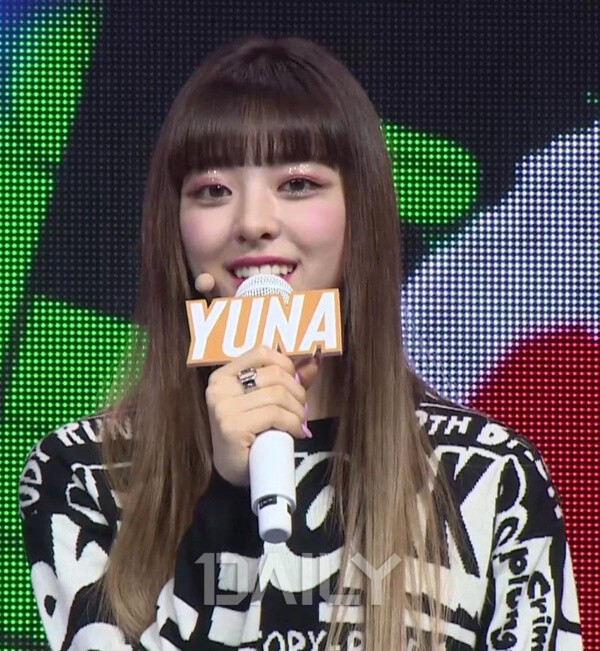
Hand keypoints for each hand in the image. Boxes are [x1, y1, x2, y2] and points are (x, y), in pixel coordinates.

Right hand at [206, 345, 319, 485]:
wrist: (236, 471)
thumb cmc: (252, 434)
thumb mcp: (268, 402)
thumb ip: (289, 380)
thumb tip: (314, 361)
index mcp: (223, 376)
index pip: (261, 352)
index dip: (286, 364)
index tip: (295, 382)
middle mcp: (218, 388)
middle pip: (273, 375)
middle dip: (297, 392)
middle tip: (302, 409)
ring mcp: (223, 408)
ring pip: (277, 395)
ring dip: (297, 410)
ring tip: (299, 422)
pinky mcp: (232, 427)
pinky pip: (275, 414)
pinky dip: (293, 423)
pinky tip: (296, 432)